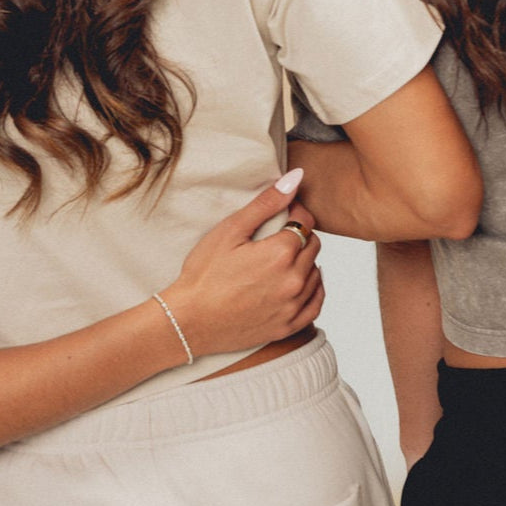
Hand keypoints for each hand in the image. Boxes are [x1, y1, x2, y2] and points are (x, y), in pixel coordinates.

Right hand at [160, 171, 323, 357]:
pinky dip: (311, 289)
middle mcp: (294, 280)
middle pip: (313, 245)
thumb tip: (295, 179)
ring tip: (277, 260)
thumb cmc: (204, 274)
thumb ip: (266, 203)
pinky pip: (316, 302)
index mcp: (281, 253)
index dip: (293, 212)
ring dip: (303, 261)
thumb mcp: (230, 230)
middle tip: (274, 236)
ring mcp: (293, 306)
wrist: (190, 321)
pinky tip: (296, 282)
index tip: (278, 214)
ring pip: (316, 272)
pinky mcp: (289, 326)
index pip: (305, 221)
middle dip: (298, 235)